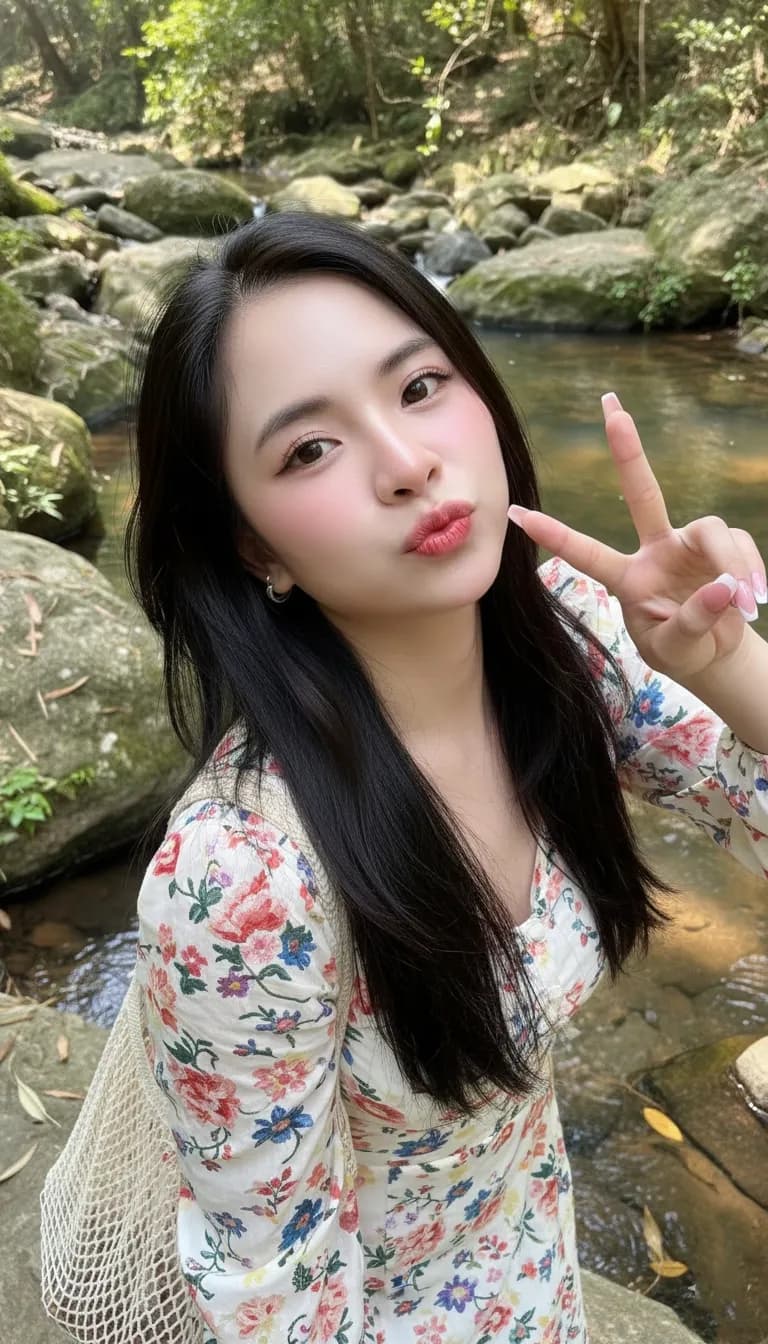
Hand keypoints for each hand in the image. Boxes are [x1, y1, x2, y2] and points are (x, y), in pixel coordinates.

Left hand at [508, 393, 766, 681]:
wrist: (716, 655)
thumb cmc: (682, 651)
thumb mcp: (677, 649)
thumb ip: (693, 621)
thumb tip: (725, 586)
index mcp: (627, 578)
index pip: (587, 553)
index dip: (554, 535)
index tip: (514, 513)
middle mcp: (654, 551)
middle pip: (642, 492)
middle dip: (628, 449)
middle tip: (610, 405)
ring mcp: (689, 545)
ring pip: (712, 530)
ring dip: (733, 564)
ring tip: (745, 604)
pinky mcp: (723, 547)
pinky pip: (740, 547)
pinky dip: (752, 573)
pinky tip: (756, 601)